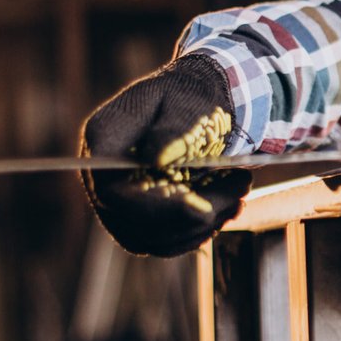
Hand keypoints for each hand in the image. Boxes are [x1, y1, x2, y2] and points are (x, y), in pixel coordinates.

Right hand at [80, 54, 250, 256]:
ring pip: (152, 240)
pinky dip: (201, 231)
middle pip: (131, 222)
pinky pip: (166, 242)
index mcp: (104, 137)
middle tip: (240, 185)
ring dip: (203, 225)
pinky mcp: (138, 218)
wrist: (198, 103)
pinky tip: (228, 204)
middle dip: (191, 216)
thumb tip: (156, 158)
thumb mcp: (189, 102)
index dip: (151, 206)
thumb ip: (175, 129)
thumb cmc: (191, 97)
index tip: (200, 205)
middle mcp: (101, 175)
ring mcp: (117, 201)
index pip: (109, 188)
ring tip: (239, 190)